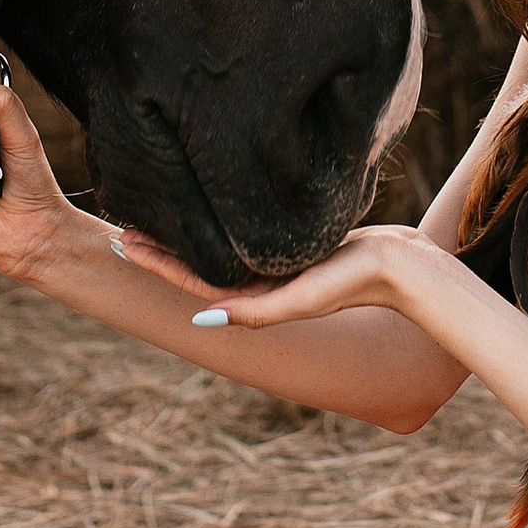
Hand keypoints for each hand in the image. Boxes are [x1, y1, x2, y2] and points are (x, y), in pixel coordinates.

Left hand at [124, 221, 448, 333]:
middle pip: (198, 264)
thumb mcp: (301, 299)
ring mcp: (277, 265)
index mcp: (256, 299)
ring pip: (218, 248)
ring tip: (155, 216)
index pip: (192, 281)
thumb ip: (255, 313)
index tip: (122, 242)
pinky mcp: (293, 245)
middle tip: (122, 225)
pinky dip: (220, 223)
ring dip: (187, 235)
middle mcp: (261, 283)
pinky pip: (244, 235)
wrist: (405, 267)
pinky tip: (208, 208)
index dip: (156, 264)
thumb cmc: (354, 281)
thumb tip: (199, 319)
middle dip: (162, 248)